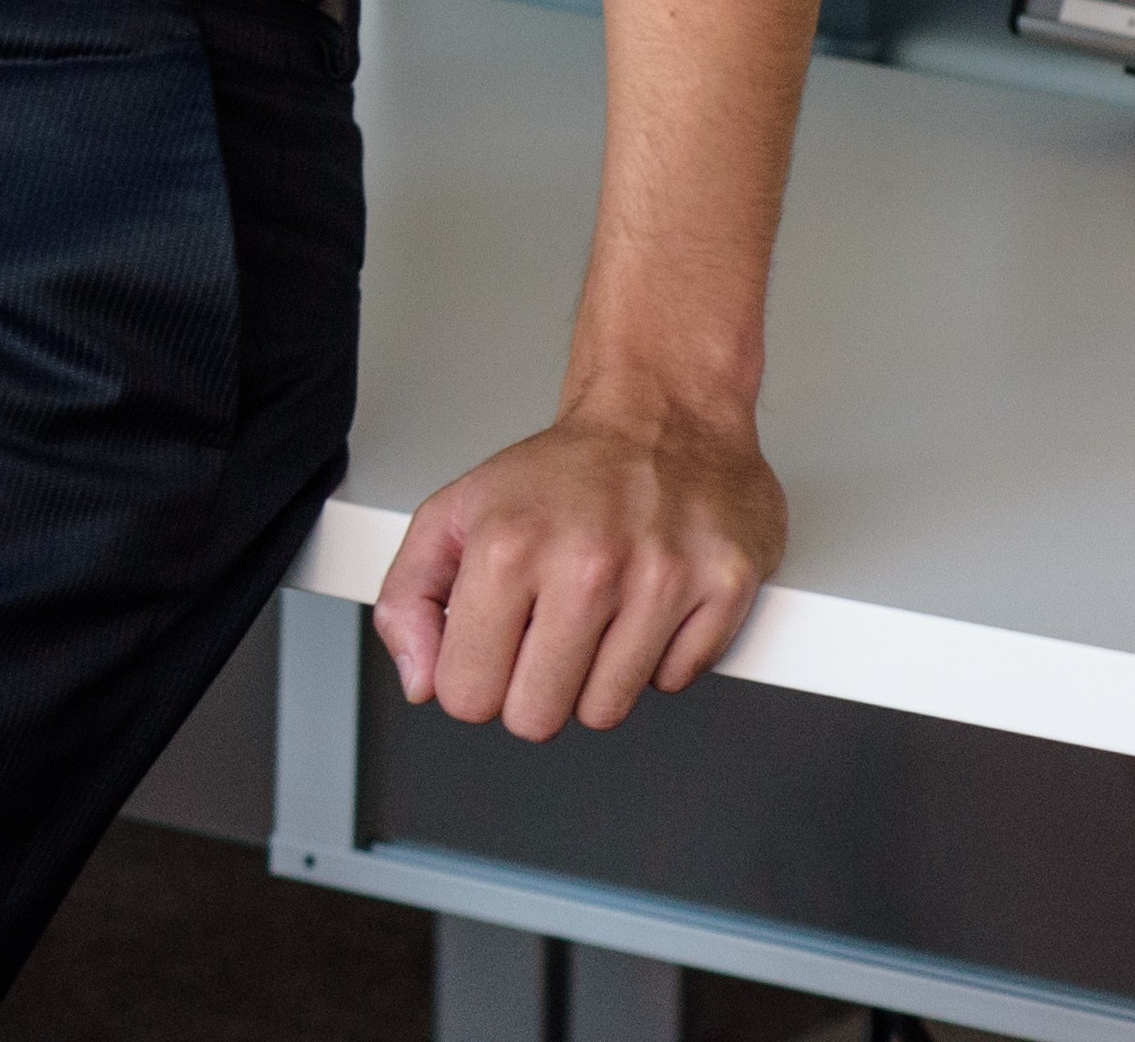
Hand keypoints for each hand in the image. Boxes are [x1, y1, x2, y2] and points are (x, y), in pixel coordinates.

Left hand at [373, 398, 783, 740]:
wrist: (660, 416)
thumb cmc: (559, 473)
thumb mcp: (451, 516)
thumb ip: (409, 599)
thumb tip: (419, 681)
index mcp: (507, 549)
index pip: (468, 694)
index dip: (472, 683)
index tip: (487, 653)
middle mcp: (586, 566)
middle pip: (537, 717)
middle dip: (531, 690)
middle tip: (541, 637)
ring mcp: (662, 580)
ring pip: (606, 710)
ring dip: (594, 676)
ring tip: (593, 615)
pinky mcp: (724, 590)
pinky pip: (674, 682)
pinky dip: (656, 657)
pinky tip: (644, 606)